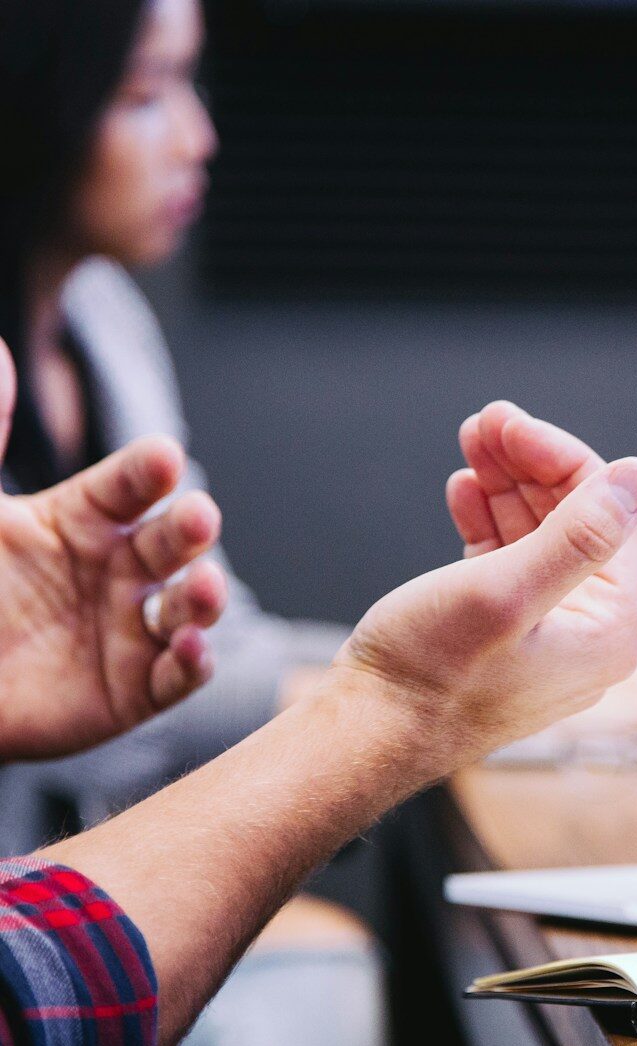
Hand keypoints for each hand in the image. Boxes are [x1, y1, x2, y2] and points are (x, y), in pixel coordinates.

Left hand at [0, 342, 226, 758]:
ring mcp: (130, 631)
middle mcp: (117, 570)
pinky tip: (191, 648)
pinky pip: (176, 677)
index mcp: (82, 520)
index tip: (163, 457)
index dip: (149, 473)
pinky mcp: (134, 691)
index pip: (130, 486)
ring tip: (205, 589)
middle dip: (192, 530)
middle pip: (173, 543)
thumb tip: (2, 353)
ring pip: (188, 608)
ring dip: (206, 598)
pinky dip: (193, 664)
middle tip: (199, 516)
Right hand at [329, 402, 636, 779]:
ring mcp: (547, 635)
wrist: (366, 734)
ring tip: (471, 443)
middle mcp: (588, 635)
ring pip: (540, 536)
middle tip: (486, 422)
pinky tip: (465, 492)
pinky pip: (511, 562)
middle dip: (531, 466)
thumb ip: (579, 535)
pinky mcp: (505, 635)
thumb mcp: (506, 592)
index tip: (510, 423)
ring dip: (507, 485)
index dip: (562, 459)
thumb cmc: (429, 676)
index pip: (611, 516)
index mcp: (609, 630)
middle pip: (577, 521)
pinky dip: (489, 522)